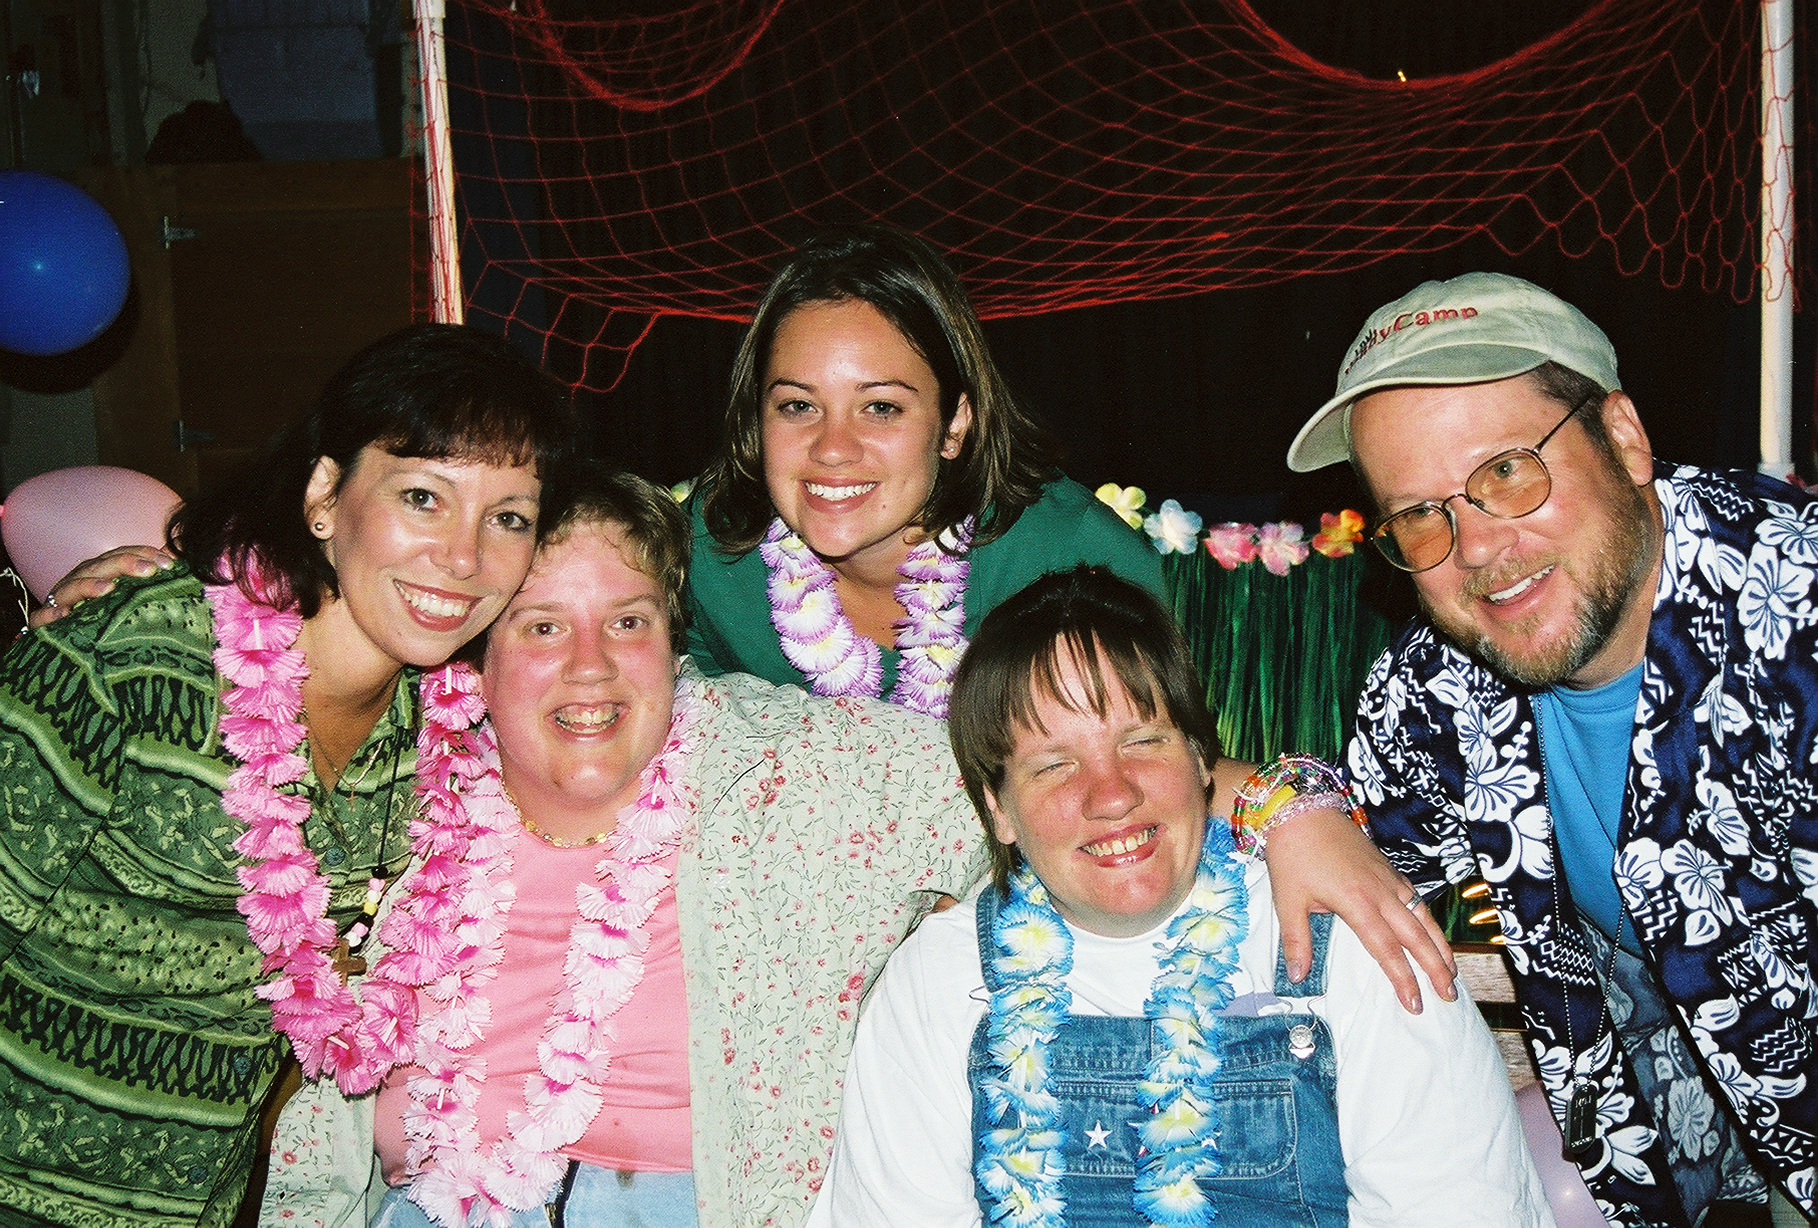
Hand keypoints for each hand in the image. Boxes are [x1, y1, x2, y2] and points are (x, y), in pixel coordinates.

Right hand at [27, 545, 173, 627]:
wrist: (69, 650)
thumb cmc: (105, 620)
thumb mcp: (129, 602)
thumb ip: (150, 586)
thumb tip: (181, 567)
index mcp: (101, 574)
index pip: (122, 555)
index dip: (144, 554)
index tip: (168, 563)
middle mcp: (79, 582)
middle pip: (100, 566)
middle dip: (124, 564)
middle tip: (150, 570)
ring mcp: (59, 601)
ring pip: (71, 587)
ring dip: (89, 586)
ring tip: (109, 589)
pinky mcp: (42, 624)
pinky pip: (40, 618)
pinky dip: (50, 614)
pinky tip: (63, 614)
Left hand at [1266, 807, 1456, 1013]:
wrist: (1299, 807)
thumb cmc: (1292, 853)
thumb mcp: (1287, 900)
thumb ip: (1296, 940)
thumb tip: (1296, 976)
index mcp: (1357, 903)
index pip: (1387, 949)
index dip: (1403, 979)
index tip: (1415, 1004)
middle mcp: (1381, 891)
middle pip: (1416, 936)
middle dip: (1435, 968)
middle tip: (1449, 995)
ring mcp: (1388, 877)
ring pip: (1423, 916)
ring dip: (1439, 945)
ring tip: (1452, 971)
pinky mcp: (1387, 867)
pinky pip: (1416, 897)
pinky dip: (1429, 919)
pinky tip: (1432, 932)